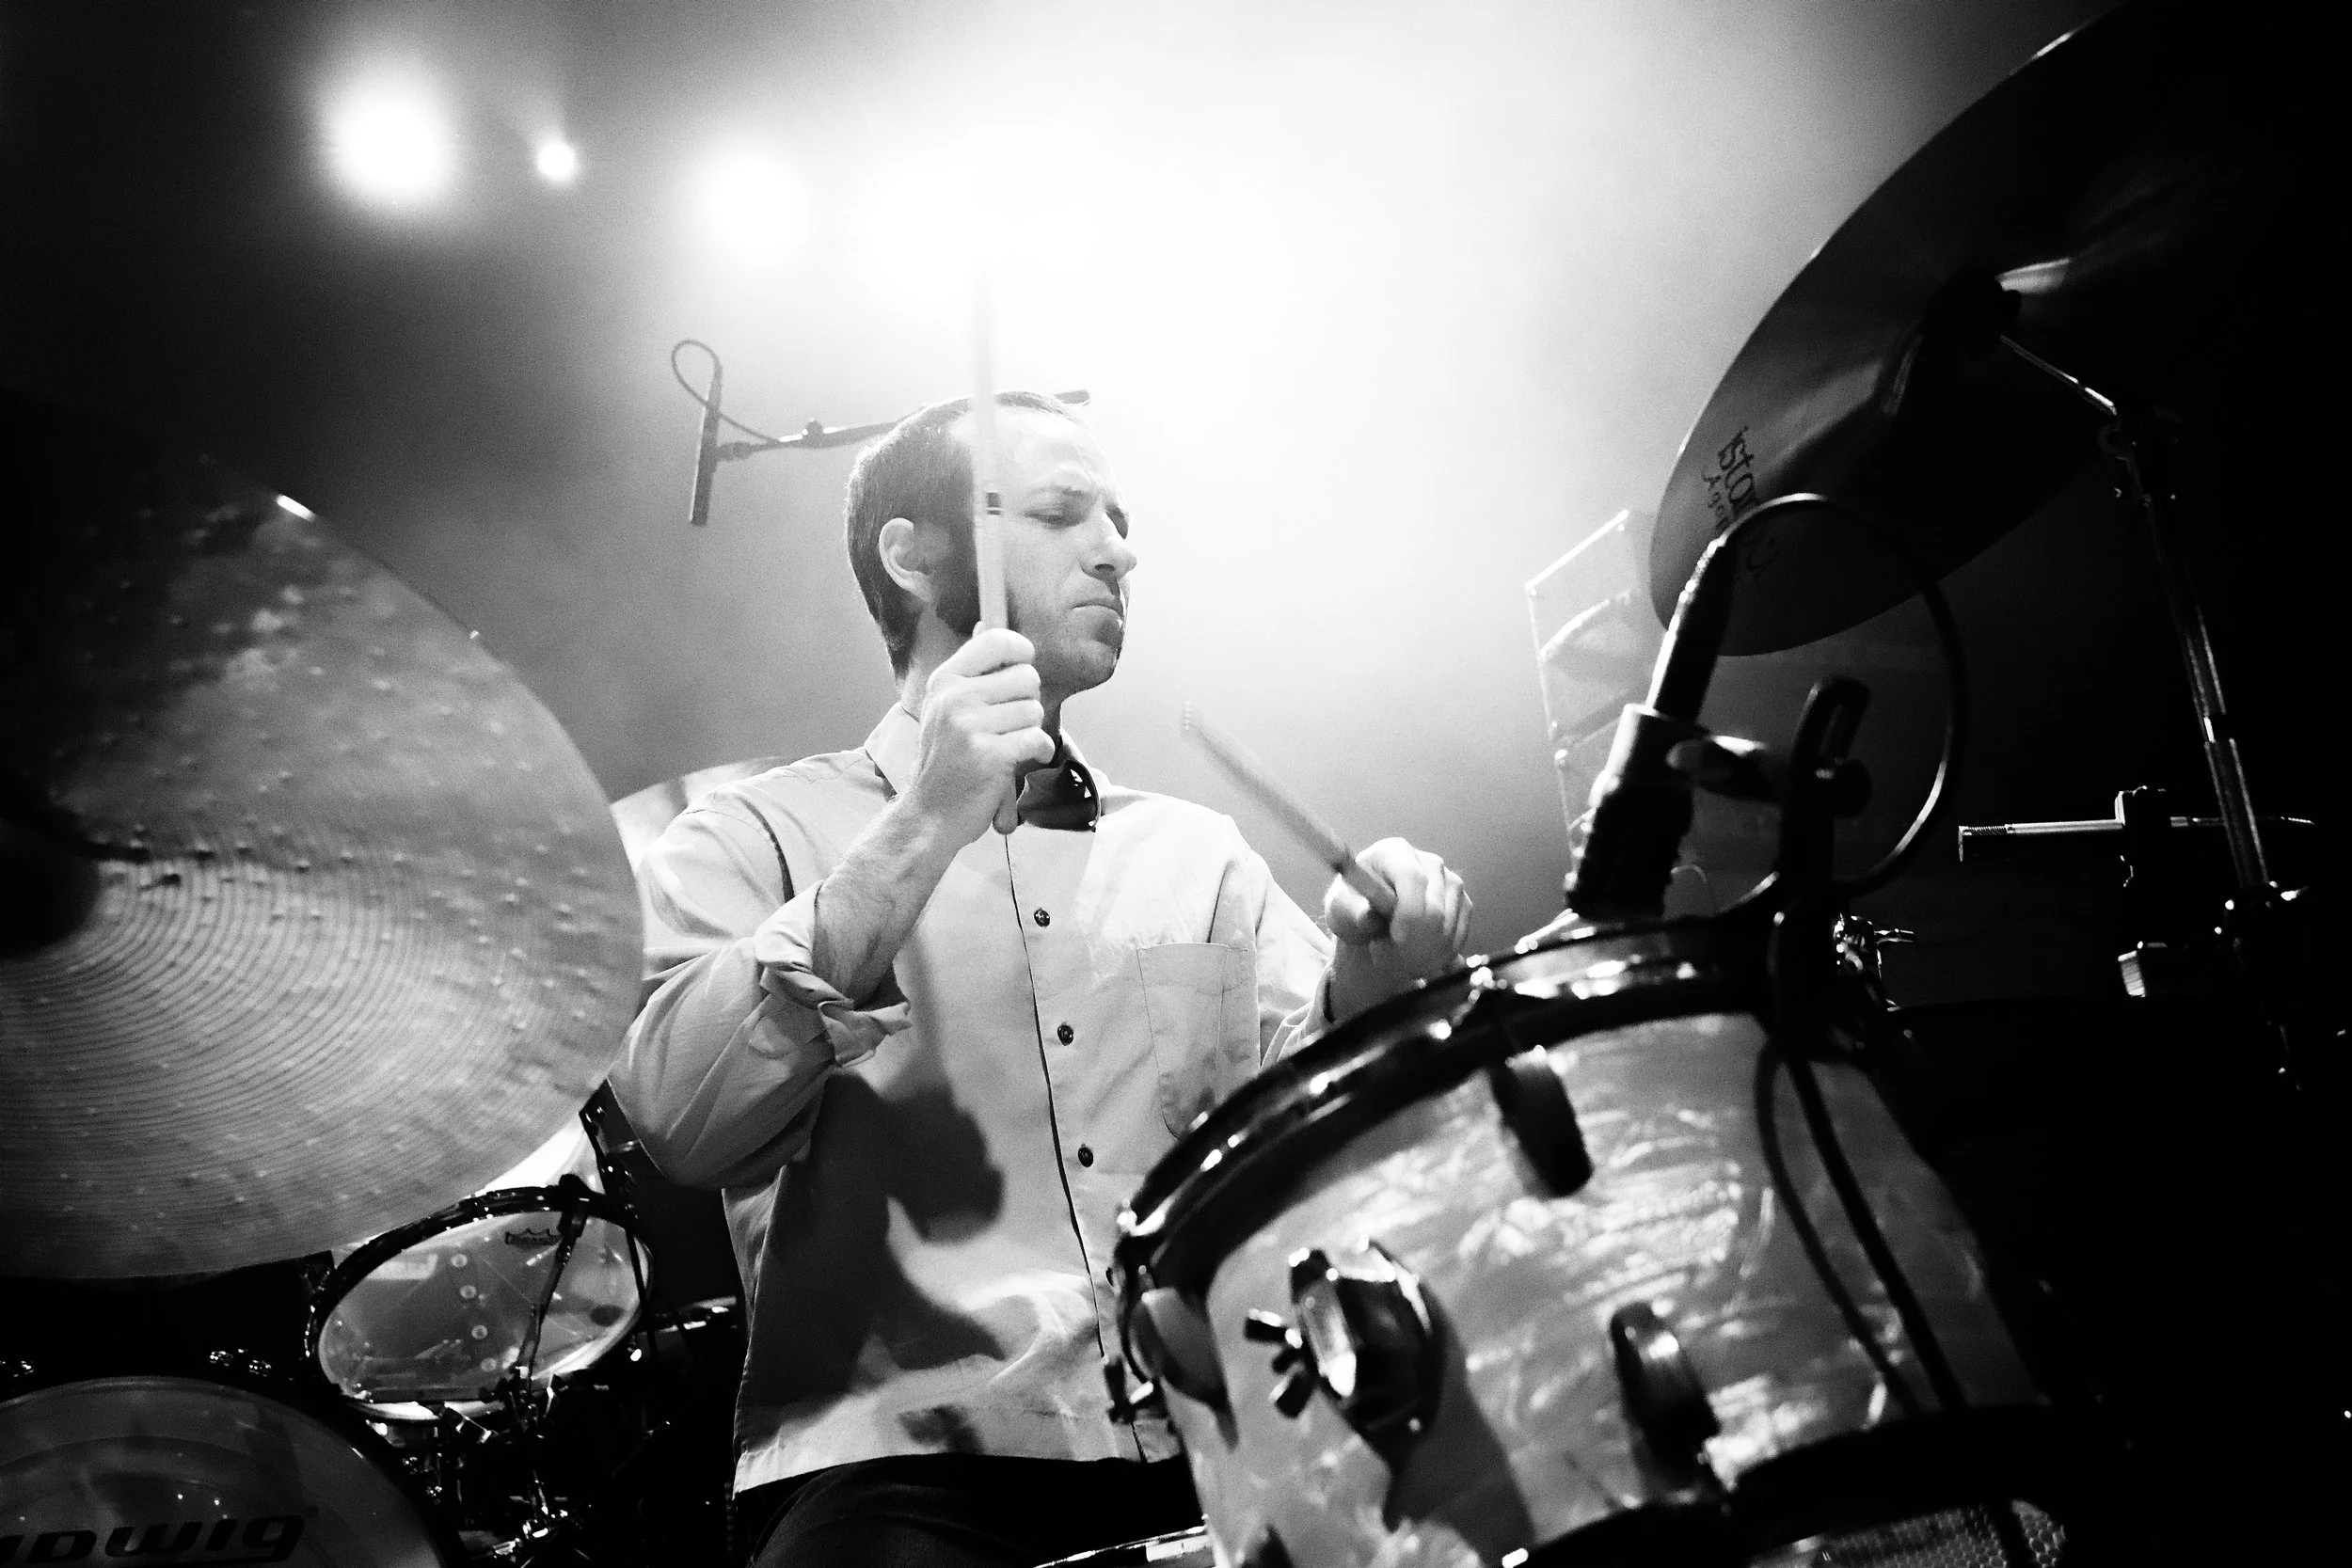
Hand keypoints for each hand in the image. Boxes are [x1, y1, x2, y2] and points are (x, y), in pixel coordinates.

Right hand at [903, 629, 1055, 846]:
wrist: (930, 814)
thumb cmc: (946, 762)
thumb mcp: (945, 709)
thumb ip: (971, 673)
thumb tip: (988, 625)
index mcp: (945, 681)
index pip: (996, 640)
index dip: (1020, 651)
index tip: (1020, 666)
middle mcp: (956, 698)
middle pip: (1026, 676)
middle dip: (1027, 701)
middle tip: (1008, 723)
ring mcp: (971, 727)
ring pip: (1034, 710)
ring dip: (1030, 730)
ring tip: (1008, 744)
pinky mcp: (990, 755)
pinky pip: (1037, 739)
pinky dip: (1037, 751)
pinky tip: (1021, 759)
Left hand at [1325, 837, 1470, 1017]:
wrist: (1371, 916)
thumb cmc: (1353, 905)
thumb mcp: (1341, 908)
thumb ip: (1353, 911)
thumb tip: (1367, 917)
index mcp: (1394, 852)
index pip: (1412, 877)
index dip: (1409, 910)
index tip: (1396, 938)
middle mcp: (1429, 862)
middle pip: (1435, 907)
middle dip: (1411, 941)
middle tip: (1382, 955)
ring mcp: (1450, 882)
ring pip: (1448, 927)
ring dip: (1421, 954)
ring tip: (1392, 958)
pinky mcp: (1462, 904)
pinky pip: (1457, 938)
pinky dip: (1437, 956)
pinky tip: (1414, 959)